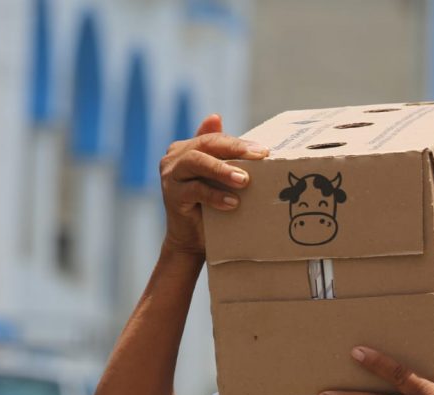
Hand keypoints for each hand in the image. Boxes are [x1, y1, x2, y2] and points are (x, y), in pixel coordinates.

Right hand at [158, 114, 269, 256]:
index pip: (214, 139)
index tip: (263, 150)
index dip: (238, 143)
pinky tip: (233, 202)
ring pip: (197, 162)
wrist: (193, 239)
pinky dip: (215, 195)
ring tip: (244, 180)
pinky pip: (195, 190)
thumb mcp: (218, 179)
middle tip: (259, 157)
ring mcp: (170, 176)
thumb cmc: (210, 206)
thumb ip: (222, 155)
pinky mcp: (172, 196)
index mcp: (186, 148)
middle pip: (205, 145)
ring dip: (222, 170)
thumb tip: (217, 116)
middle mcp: (174, 158)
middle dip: (234, 149)